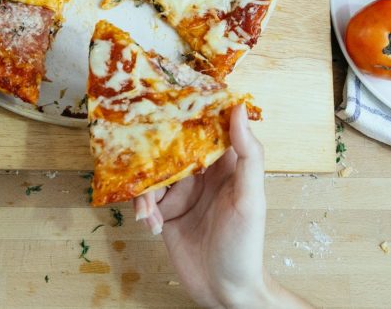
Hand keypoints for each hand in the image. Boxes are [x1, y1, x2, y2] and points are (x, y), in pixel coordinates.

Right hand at [134, 106, 308, 307]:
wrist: (225, 292)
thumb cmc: (246, 248)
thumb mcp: (250, 199)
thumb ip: (249, 155)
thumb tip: (238, 109)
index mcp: (225, 165)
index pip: (206, 128)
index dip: (188, 113)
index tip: (167, 100)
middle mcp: (201, 175)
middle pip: (170, 149)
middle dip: (152, 153)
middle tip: (140, 156)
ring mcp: (182, 194)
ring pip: (153, 173)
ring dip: (145, 190)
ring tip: (150, 212)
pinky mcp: (165, 213)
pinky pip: (145, 199)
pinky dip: (143, 208)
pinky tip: (152, 225)